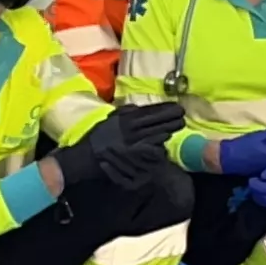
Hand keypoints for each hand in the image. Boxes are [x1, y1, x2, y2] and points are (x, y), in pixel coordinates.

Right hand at [64, 102, 182, 178]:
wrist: (83, 157)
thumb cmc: (96, 138)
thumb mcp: (109, 120)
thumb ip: (125, 112)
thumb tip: (140, 108)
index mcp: (123, 119)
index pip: (148, 112)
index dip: (164, 109)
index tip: (177, 107)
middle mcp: (127, 129)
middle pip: (154, 122)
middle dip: (170, 118)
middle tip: (182, 115)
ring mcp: (130, 143)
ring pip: (154, 134)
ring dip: (166, 130)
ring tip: (178, 125)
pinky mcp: (130, 156)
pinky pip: (148, 150)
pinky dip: (156, 145)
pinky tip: (164, 140)